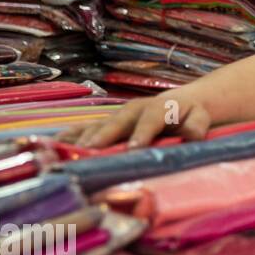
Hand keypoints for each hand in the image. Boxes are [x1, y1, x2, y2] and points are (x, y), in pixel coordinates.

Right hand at [61, 87, 213, 148]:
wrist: (181, 103)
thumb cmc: (190, 115)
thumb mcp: (200, 118)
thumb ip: (197, 125)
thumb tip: (193, 134)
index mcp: (157, 108)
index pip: (150, 120)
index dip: (142, 133)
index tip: (135, 148)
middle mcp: (132, 110)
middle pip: (116, 122)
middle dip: (104, 136)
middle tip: (92, 150)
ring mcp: (115, 116)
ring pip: (96, 126)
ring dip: (81, 138)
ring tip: (65, 151)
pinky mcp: (104, 123)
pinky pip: (84, 129)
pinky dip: (70, 136)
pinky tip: (54, 145)